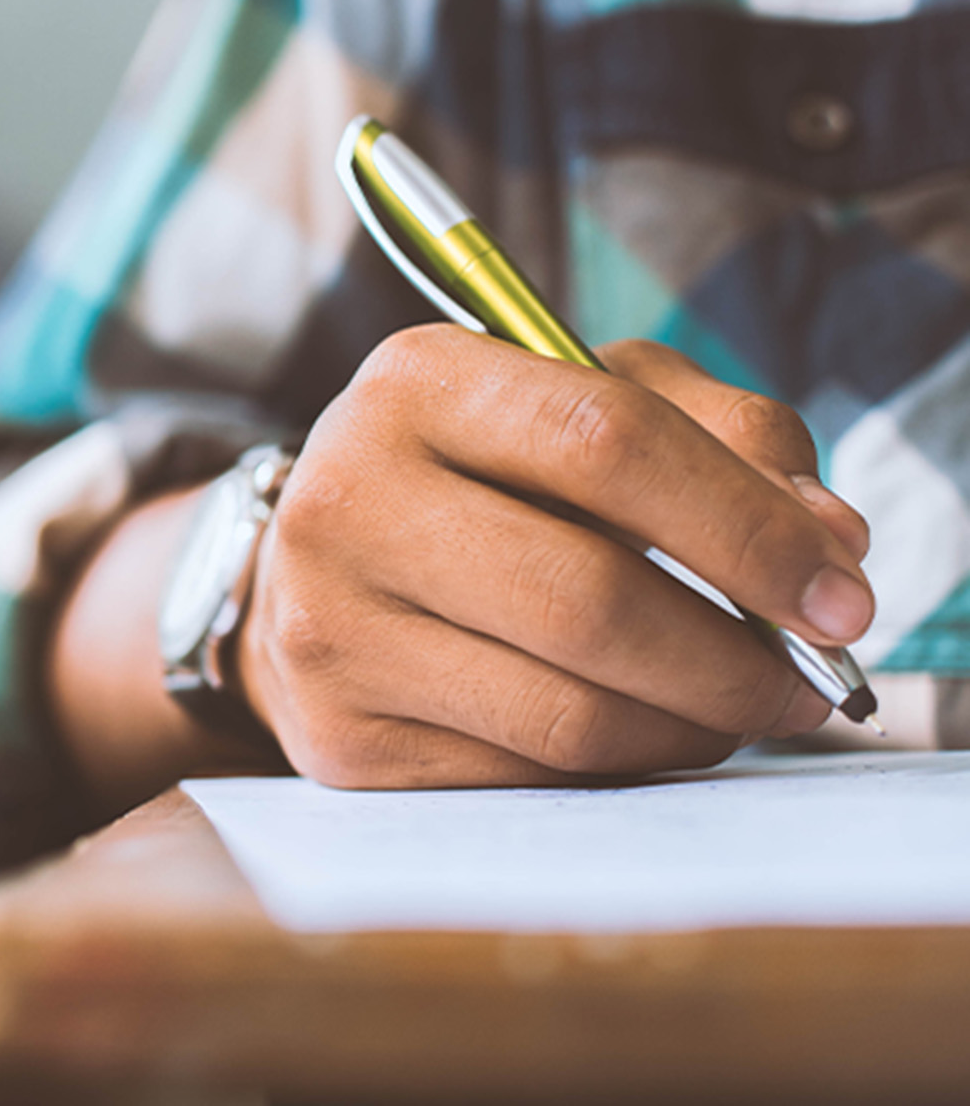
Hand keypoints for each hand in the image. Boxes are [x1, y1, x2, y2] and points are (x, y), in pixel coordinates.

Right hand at [232, 326, 874, 786]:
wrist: (319, 567)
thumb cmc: (485, 473)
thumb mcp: (590, 398)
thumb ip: (725, 434)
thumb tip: (829, 545)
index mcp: (415, 383)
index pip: (605, 442)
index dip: (746, 526)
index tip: (840, 591)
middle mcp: (347, 499)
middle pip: (588, 597)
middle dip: (735, 655)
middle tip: (809, 677)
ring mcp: (329, 628)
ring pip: (568, 714)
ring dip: (692, 724)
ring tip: (736, 705)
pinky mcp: (338, 738)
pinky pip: (528, 778)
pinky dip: (618, 764)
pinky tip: (641, 728)